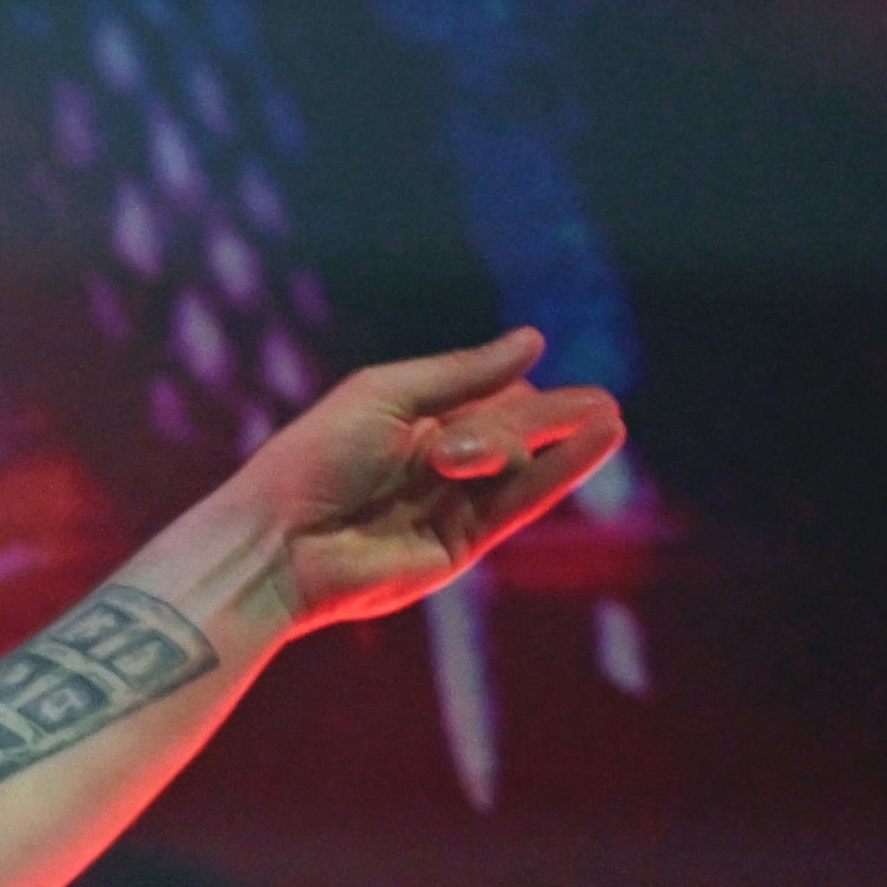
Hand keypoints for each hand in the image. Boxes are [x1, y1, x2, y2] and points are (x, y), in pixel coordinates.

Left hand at [218, 328, 629, 638]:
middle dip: (535, 418)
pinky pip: (520, 503)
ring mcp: (451, 507)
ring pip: (518, 465)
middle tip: (582, 408)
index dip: (508, 390)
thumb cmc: (311, 462)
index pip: (488, 397)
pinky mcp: (461, 545)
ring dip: (562, 441)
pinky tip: (600, 440)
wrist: (275, 543)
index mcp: (414, 424)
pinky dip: (561, 472)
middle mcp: (437, 465)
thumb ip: (461, 374)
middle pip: (510, 429)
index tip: (513, 383)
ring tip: (611, 416)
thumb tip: (535, 340)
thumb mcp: (385, 396)